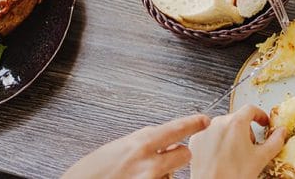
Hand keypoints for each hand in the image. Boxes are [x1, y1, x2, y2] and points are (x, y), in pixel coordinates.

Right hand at [62, 114, 209, 178]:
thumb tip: (156, 138)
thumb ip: (139, 143)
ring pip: (172, 174)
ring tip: (138, 175)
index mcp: (139, 143)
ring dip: (163, 174)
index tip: (205, 121)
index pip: (177, 128)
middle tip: (167, 158)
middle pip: (185, 154)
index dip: (194, 123)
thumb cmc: (89, 174)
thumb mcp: (115, 149)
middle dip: (179, 155)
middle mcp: (148, 161)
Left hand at [189, 105, 286, 178]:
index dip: (260, 115)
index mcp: (236, 123)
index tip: (263, 122)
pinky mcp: (195, 140)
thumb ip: (275, 141)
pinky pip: (209, 134)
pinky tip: (221, 155)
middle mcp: (218, 122)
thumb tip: (281, 132)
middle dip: (246, 130)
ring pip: (222, 126)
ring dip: (231, 135)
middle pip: (237, 118)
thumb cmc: (234, 175)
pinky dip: (217, 141)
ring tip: (235, 154)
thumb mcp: (261, 158)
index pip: (251, 109)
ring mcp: (205, 131)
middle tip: (251, 146)